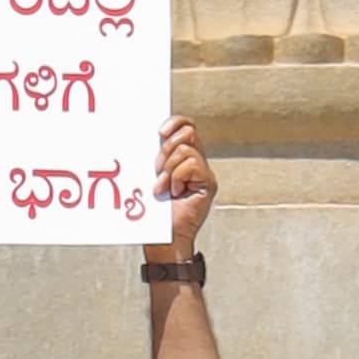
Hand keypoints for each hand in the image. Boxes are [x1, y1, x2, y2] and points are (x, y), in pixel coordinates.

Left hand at [149, 116, 215, 266]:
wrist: (163, 237)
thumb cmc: (152, 210)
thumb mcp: (150, 177)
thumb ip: (155, 157)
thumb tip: (149, 136)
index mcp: (182, 156)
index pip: (186, 125)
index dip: (175, 122)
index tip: (158, 132)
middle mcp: (196, 161)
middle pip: (189, 131)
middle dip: (167, 147)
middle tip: (157, 169)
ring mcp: (204, 172)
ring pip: (186, 149)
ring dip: (168, 168)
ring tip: (162, 187)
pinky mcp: (209, 183)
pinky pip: (191, 164)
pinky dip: (177, 177)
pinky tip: (174, 192)